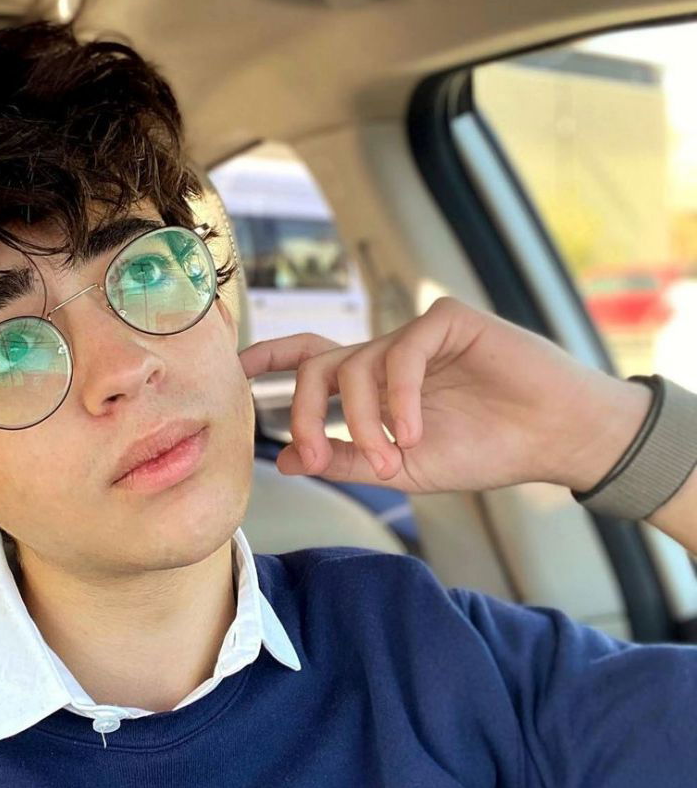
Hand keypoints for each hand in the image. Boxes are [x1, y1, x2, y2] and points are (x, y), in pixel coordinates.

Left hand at [238, 296, 648, 493]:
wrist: (552, 439)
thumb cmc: (482, 449)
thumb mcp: (400, 467)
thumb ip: (344, 460)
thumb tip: (285, 462)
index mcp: (372, 383)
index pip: (309, 360)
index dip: (269, 359)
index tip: (235, 371)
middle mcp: (385, 354)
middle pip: (317, 366)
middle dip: (305, 413)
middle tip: (315, 455)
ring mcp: (414, 334)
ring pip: (355, 365)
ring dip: (364, 421)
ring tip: (390, 461)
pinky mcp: (447, 320)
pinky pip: (400, 353)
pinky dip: (398, 398)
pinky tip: (414, 433)